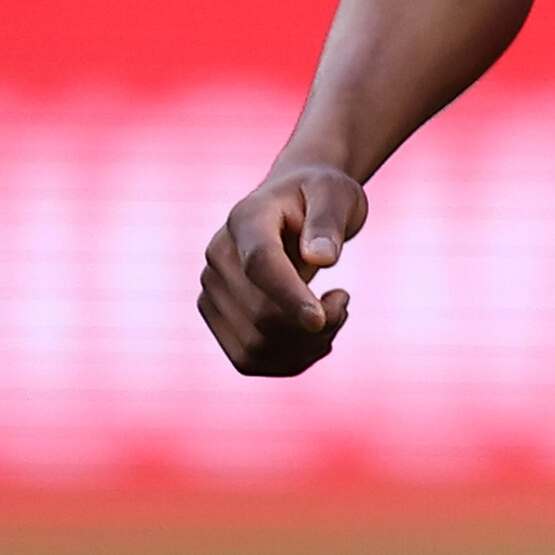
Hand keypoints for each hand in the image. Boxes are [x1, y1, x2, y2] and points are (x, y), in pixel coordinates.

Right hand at [198, 162, 368, 374]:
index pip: (260, 265)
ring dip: (305, 347)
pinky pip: (250, 360)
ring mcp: (211, 289)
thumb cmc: (319, 197)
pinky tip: (313, 335)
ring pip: (255, 347)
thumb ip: (328, 221)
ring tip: (332, 315)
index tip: (323, 320)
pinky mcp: (217, 318)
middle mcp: (219, 255)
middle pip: (261, 316)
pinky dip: (290, 359)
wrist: (293, 207)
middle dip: (315, 326)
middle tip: (343, 301)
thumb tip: (321, 257)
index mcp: (246, 218)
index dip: (290, 297)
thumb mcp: (335, 195)